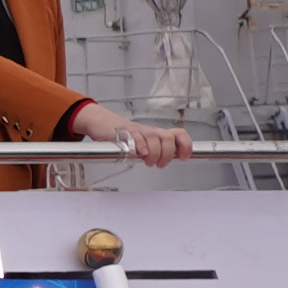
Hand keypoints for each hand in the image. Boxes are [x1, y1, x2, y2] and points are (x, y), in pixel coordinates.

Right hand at [72, 103, 193, 168]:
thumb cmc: (123, 136)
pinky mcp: (124, 132)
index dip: (185, 145)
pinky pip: (136, 137)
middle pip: (168, 138)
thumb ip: (154, 151)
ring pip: (154, 139)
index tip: (184, 157)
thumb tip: (166, 161)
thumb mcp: (143, 144)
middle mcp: (150, 131)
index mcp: (157, 134)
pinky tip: (139, 154)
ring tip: (148, 162)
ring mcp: (138, 131)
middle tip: (160, 164)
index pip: (179, 134)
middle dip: (167, 154)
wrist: (102, 123)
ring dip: (155, 154)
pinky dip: (141, 147)